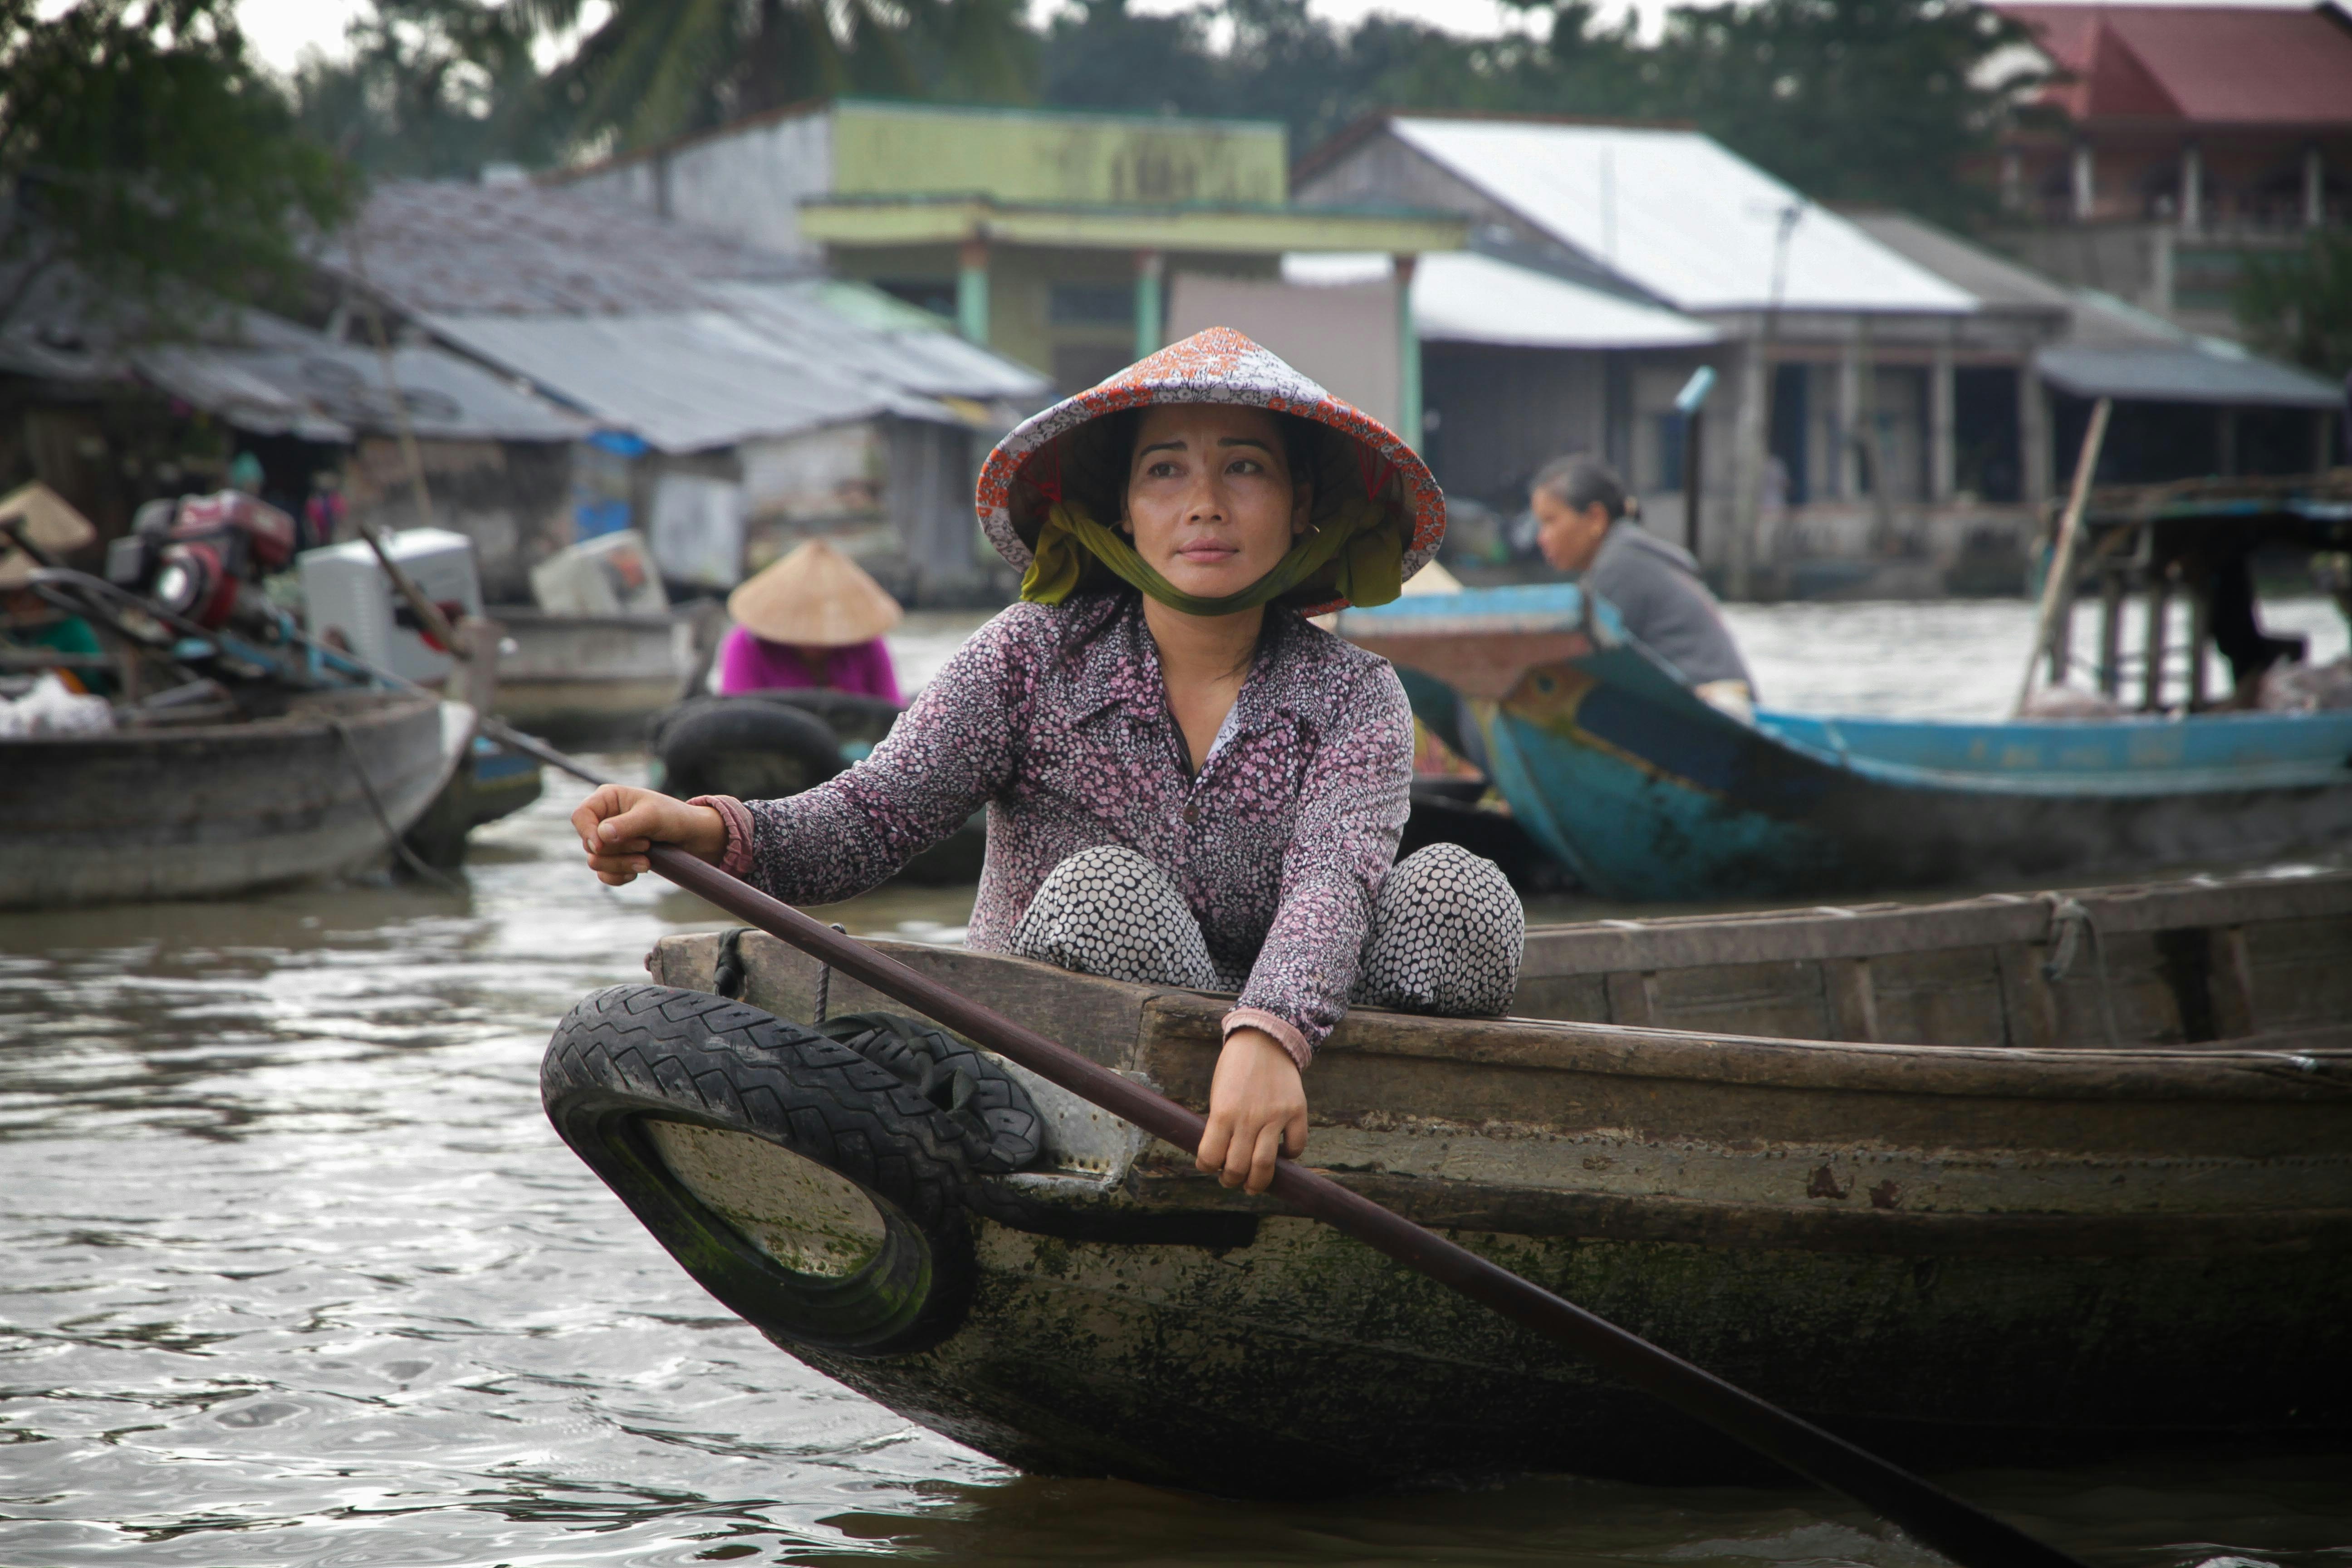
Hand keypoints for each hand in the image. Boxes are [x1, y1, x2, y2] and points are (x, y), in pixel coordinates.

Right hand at [571, 785, 727, 885]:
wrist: (693, 838)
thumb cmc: (674, 818)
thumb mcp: (652, 816)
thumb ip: (627, 824)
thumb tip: (601, 836)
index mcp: (607, 799)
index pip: (581, 816)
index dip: (586, 832)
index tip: (601, 845)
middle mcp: (604, 819)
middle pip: (589, 844)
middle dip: (618, 850)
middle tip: (646, 845)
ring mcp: (608, 842)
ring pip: (596, 862)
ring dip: (622, 864)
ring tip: (647, 861)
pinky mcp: (616, 860)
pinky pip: (605, 875)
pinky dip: (620, 876)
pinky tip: (639, 871)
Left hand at [1195, 1027, 1306, 1194]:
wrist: (1264, 1039)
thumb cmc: (1235, 1069)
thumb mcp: (1218, 1095)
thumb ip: (1220, 1125)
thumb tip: (1221, 1158)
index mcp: (1223, 1112)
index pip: (1210, 1156)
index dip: (1207, 1167)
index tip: (1210, 1166)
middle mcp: (1249, 1117)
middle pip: (1238, 1167)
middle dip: (1232, 1180)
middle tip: (1232, 1180)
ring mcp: (1275, 1115)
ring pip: (1266, 1164)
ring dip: (1257, 1182)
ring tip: (1253, 1184)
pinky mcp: (1297, 1111)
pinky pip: (1296, 1146)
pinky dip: (1288, 1156)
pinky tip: (1280, 1153)